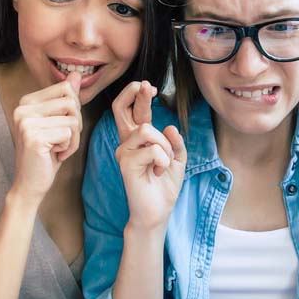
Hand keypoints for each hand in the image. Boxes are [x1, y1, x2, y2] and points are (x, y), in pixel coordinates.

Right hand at [9, 71, 82, 202]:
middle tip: (60, 140)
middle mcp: (23, 108)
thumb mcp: (58, 123)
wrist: (30, 184)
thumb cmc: (46, 154)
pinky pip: (69, 134)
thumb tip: (76, 74)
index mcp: (27, 101)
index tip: (59, 128)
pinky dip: (69, 148)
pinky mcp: (34, 137)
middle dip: (75, 125)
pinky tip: (54, 155)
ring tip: (57, 148)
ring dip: (73, 138)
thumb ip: (66, 98)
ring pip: (73, 119)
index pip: (66, 89)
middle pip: (71, 102)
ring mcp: (26, 122)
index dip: (73, 111)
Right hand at [112, 81, 185, 230]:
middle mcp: (127, 143)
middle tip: (148, 87)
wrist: (157, 212)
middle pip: (121, 109)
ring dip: (164, 146)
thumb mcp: (177, 159)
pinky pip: (152, 149)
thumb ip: (175, 141)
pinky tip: (158, 172)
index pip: (131, 111)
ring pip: (147, 131)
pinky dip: (163, 160)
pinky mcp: (126, 163)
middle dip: (136, 94)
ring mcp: (124, 152)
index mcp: (138, 140)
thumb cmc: (163, 186)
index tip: (149, 87)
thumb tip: (169, 126)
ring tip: (163, 163)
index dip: (136, 95)